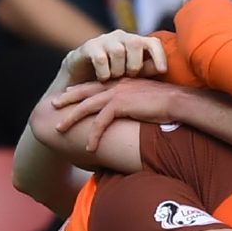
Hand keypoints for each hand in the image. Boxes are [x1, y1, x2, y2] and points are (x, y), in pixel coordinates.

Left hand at [52, 77, 189, 150]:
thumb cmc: (168, 103)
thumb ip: (136, 101)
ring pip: (87, 106)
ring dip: (71, 118)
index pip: (96, 84)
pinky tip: (88, 147)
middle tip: (53, 104)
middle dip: (67, 98)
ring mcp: (118, 94)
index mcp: (122, 82)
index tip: (68, 92)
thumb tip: (133, 111)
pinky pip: (101, 122)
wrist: (178, 102)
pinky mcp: (121, 105)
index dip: (80, 89)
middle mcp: (117, 85)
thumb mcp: (148, 98)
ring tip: (59, 129)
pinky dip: (93, 135)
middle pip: (86, 92)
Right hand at [64, 30, 166, 83]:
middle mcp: (121, 37)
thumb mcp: (131, 74)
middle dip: (135, 64)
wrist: (80, 76)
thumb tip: (162, 69)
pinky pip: (101, 58)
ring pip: (118, 51)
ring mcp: (104, 40)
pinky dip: (104, 72)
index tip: (162, 70)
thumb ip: (146, 70)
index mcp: (135, 42)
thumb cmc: (112, 76)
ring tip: (114, 78)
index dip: (160, 55)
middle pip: (135, 43)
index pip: (153, 42)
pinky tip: (103, 79)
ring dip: (118, 70)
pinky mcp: (89, 47)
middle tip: (129, 77)